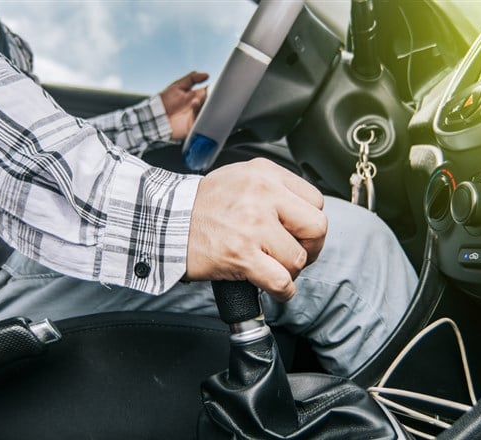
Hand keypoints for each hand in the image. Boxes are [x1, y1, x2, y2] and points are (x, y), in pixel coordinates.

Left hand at [160, 71, 208, 139]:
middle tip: (204, 95)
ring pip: (206, 113)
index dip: (213, 90)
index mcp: (195, 96)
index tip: (214, 87)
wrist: (155, 118)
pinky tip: (194, 114)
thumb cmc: (164, 101)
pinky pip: (201, 124)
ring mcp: (196, 117)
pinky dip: (201, 120)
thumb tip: (206, 75)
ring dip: (202, 107)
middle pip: (210, 103)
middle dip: (208, 99)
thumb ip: (191, 79)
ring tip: (194, 103)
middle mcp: (197, 107)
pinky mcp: (193, 127)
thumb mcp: (177, 86)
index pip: (209, 92)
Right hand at [186, 158, 326, 300]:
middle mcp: (263, 195)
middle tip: (294, 254)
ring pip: (298, 258)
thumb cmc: (200, 205)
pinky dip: (283, 291)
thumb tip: (300, 214)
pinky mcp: (242, 255)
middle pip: (317, 227)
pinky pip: (281, 281)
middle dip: (310, 247)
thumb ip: (273, 188)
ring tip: (272, 268)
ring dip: (289, 271)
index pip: (315, 200)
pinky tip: (274, 288)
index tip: (298, 234)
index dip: (309, 223)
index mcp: (265, 174)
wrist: (163, 221)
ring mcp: (253, 225)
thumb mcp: (241, 177)